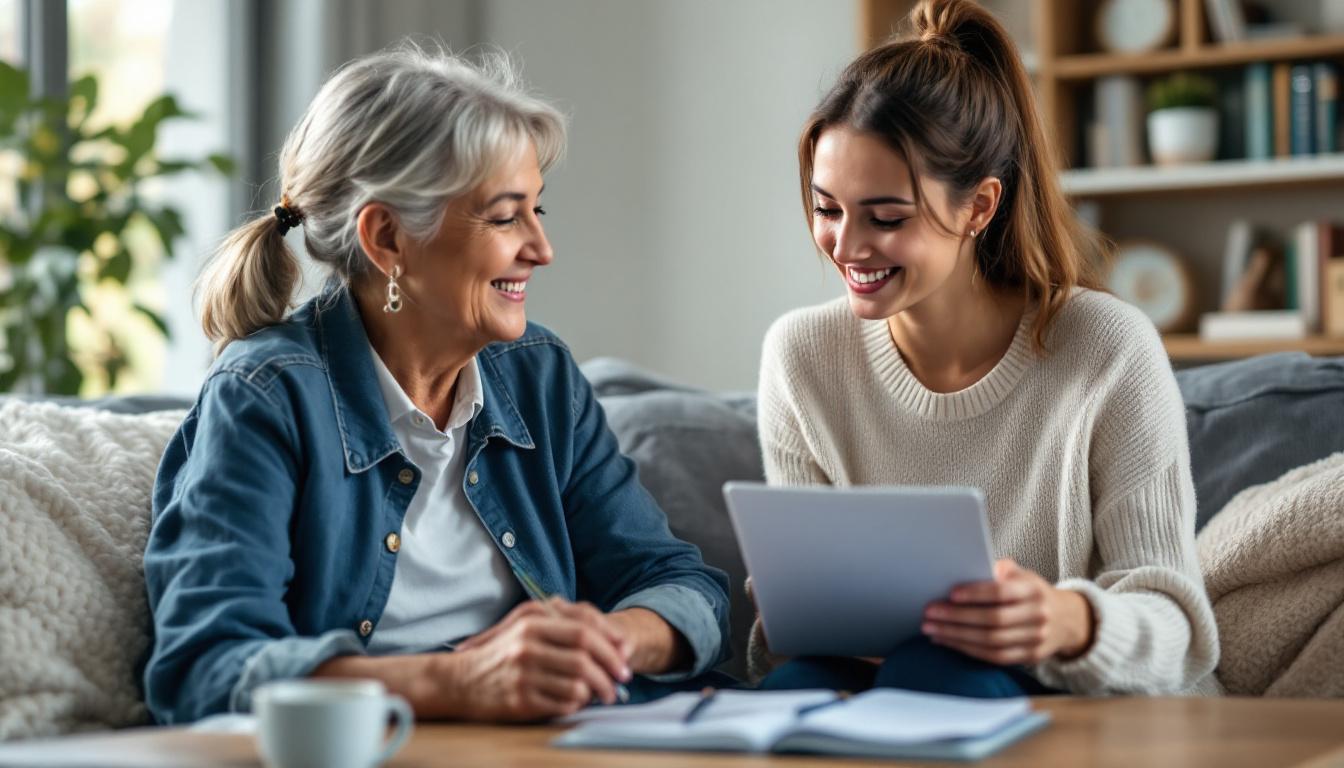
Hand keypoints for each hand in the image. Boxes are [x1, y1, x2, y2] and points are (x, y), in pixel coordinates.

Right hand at [450, 598, 633, 719]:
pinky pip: (564, 703)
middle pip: (586, 656)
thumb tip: (614, 640)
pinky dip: (578, 704)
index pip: (585, 629)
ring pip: (579, 683)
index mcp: (533, 620)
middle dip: (611, 670)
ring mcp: (524, 673)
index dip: (611, 644)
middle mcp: (528, 644)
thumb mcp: (528, 627)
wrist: (461, 680)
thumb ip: (565, 626)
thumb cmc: (503, 653)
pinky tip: (578, 701)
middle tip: (622, 681)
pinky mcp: (521, 700)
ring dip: (598, 691)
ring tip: (603, 694)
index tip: (625, 656)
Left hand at [921, 559, 1094, 665]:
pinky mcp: (1029, 657)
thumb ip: (1001, 569)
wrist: (1066, 620)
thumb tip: (973, 564)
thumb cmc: (1031, 592)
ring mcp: (1035, 639)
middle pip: (993, 620)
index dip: (975, 594)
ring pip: (991, 642)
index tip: (950, 594)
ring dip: (956, 637)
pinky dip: (967, 650)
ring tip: (931, 629)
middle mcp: (1037, 616)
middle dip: (957, 617)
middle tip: (929, 613)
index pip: (1001, 592)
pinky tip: (947, 642)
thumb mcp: (1023, 574)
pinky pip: (994, 657)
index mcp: (1033, 591)